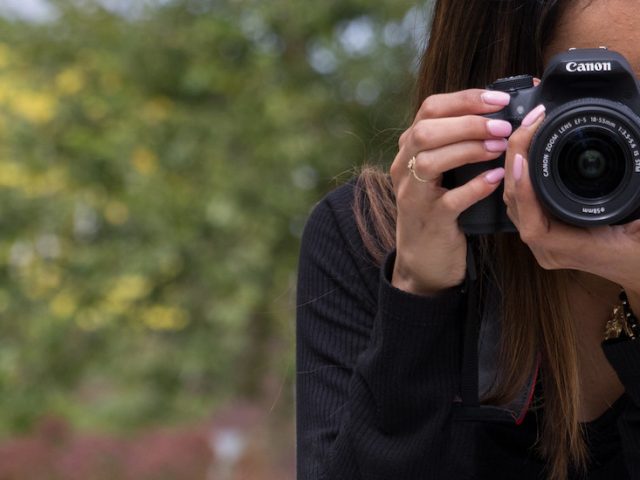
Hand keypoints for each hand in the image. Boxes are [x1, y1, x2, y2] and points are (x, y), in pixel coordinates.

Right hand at [390, 89, 512, 295]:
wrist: (423, 261)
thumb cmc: (438, 208)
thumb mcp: (441, 172)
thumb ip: (457, 143)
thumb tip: (501, 114)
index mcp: (409, 150)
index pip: (429, 109)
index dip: (465, 99)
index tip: (500, 100)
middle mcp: (404, 169)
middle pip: (425, 132)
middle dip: (467, 123)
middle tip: (503, 126)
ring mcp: (413, 196)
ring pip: (430, 161)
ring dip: (469, 149)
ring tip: (500, 147)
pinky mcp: (429, 221)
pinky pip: (450, 200)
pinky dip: (475, 186)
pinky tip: (495, 178)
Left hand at [503, 106, 639, 306]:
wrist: (637, 266)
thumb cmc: (638, 250)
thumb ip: (638, 201)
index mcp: (569, 250)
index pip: (534, 225)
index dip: (524, 192)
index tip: (522, 159)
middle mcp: (547, 248)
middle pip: (516, 203)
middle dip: (516, 161)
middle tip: (529, 125)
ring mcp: (541, 241)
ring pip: (515, 201)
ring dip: (515, 165)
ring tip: (527, 131)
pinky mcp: (541, 231)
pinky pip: (522, 202)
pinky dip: (520, 176)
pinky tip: (524, 153)